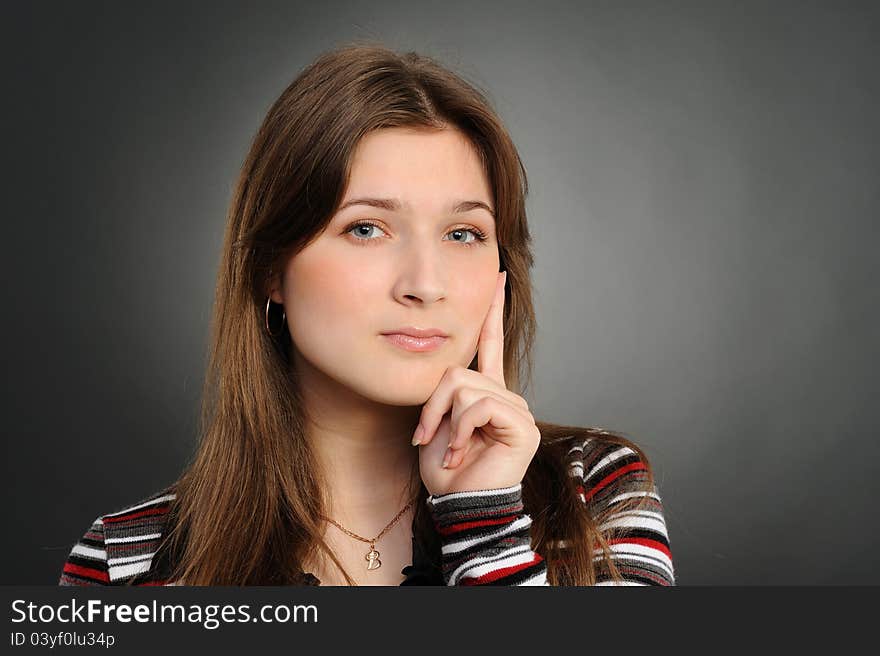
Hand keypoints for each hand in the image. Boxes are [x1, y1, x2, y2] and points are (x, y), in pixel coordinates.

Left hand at [413, 270, 540, 495]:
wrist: (457, 503)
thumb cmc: (445, 467)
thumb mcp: (436, 420)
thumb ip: (444, 391)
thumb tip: (447, 369)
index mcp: (487, 391)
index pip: (490, 342)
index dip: (492, 310)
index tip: (498, 275)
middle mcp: (506, 396)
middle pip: (458, 372)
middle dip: (433, 405)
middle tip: (427, 437)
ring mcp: (518, 409)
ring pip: (464, 387)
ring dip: (444, 421)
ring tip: (449, 449)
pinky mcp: (521, 424)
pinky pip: (478, 406)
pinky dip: (460, 430)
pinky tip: (463, 452)